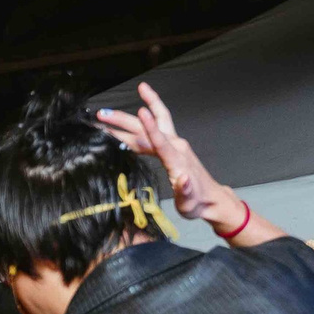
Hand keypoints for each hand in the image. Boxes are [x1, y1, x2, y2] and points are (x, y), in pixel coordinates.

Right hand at [93, 83, 251, 236]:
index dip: (151, 126)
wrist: (210, 199)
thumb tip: (183, 179)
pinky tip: (125, 125)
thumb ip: (185, 190)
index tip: (142, 111)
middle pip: (149, 126)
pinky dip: (137, 126)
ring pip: (150, 124)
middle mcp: (176, 146)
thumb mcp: (189, 202)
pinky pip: (152, 133)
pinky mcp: (170, 148)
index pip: (161, 140)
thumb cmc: (197, 202)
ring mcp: (174, 145)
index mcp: (177, 159)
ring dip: (129, 117)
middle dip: (125, 119)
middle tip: (103, 114)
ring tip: (107, 113)